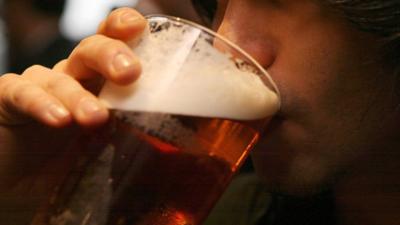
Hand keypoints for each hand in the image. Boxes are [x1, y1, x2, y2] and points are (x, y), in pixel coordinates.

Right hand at [0, 8, 145, 222]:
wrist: (22, 188)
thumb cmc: (71, 164)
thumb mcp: (112, 149)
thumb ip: (138, 136)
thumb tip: (185, 136)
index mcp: (101, 84)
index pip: (114, 45)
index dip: (125, 30)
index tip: (140, 27)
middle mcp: (73, 79)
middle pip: (91, 50)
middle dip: (111, 55)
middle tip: (130, 74)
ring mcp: (40, 87)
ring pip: (60, 75)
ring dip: (79, 95)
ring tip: (95, 118)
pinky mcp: (8, 101)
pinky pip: (21, 92)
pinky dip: (40, 103)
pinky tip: (58, 119)